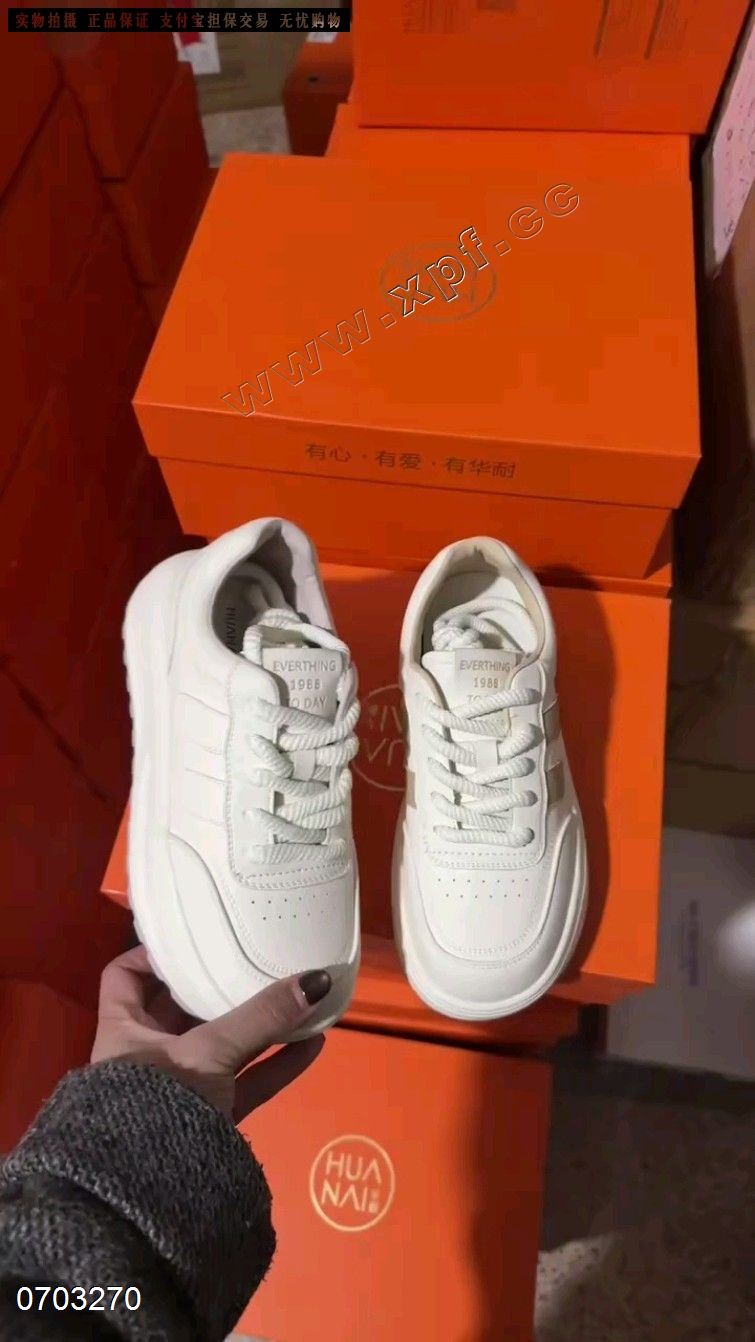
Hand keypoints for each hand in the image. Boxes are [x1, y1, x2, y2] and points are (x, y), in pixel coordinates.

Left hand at [91, 945, 329, 1122]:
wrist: (151, 1192)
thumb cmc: (161, 1100)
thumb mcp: (209, 1050)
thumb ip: (262, 1016)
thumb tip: (319, 978)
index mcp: (124, 1029)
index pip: (126, 976)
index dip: (154, 955)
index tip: (194, 941)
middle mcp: (148, 1054)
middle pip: (183, 1007)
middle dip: (220, 986)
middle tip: (255, 960)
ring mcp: (181, 1088)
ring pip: (223, 1045)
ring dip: (259, 1024)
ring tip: (296, 999)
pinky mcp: (210, 1119)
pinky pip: (246, 1081)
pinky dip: (275, 1063)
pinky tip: (312, 1045)